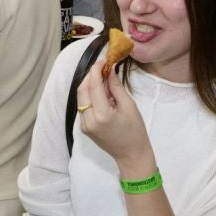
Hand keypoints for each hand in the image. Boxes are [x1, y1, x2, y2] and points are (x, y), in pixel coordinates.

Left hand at [77, 56, 152, 171]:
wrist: (131, 154)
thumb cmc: (135, 131)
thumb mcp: (129, 106)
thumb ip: (116, 87)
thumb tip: (110, 69)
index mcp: (102, 115)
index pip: (93, 86)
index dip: (96, 70)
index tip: (102, 60)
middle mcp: (89, 120)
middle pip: (82, 90)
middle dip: (90, 76)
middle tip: (102, 67)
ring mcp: (84, 125)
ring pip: (81, 97)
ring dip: (89, 85)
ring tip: (102, 78)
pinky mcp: (84, 127)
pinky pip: (83, 106)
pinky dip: (89, 96)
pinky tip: (100, 92)